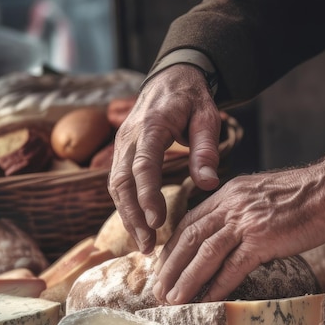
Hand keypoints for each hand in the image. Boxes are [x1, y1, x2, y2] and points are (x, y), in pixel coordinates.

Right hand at [108, 65, 221, 252]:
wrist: (170, 79)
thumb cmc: (191, 99)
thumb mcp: (207, 118)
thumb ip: (206, 150)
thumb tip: (208, 184)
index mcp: (152, 126)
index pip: (144, 165)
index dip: (147, 195)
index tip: (157, 222)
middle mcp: (130, 137)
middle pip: (122, 181)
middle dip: (132, 215)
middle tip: (147, 245)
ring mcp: (122, 145)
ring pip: (116, 185)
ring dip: (127, 216)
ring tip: (143, 244)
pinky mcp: (122, 153)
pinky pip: (118, 183)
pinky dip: (125, 207)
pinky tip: (138, 227)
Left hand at [154, 151, 324, 303]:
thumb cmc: (302, 196)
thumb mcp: (260, 194)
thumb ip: (239, 210)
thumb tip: (227, 234)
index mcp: (228, 194)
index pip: (190, 222)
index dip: (173, 247)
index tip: (163, 266)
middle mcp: (232, 206)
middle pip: (190, 238)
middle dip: (170, 267)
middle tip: (158, 290)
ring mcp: (247, 222)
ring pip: (205, 254)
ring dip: (186, 280)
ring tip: (172, 300)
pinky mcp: (263, 239)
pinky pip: (234, 267)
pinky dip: (217, 286)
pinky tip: (207, 301)